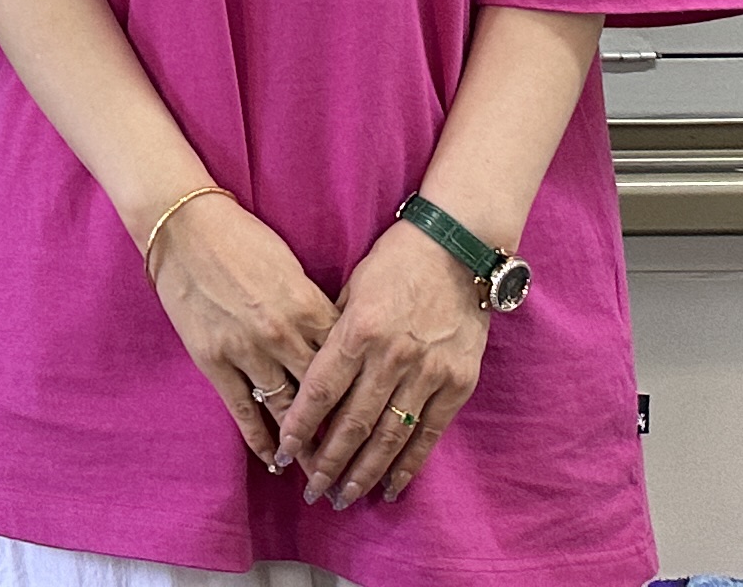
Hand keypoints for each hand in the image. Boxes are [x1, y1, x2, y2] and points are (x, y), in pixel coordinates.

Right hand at [144, 194, 339, 469]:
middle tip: (357, 465)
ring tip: (320, 476)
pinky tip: (273, 461)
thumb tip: (333, 343)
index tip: (378, 423)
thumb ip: (313, 308)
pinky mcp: (214, 360)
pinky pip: (243, 410)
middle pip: (323, 396)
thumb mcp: (290, 267)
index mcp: (308, 306)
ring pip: (285, 410)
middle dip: (342, 434)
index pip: (346, 362)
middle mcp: (283, 334)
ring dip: (304, 447)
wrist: (182, 226)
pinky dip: (260, 439)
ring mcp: (247, 350)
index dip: (362, 396)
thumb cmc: (241, 238)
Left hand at [276, 217, 487, 509]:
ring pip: (390, 434)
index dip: (300, 426)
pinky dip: (410, 463)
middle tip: (313, 490)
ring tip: (346, 495)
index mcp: (358, 329)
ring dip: (366, 471)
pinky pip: (429, 432)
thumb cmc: (395, 262)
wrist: (458, 248)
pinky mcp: (457, 382)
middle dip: (329, 461)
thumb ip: (333, 333)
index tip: (284, 453)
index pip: (320, 390)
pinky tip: (393, 486)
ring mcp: (428, 372)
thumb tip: (308, 374)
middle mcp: (391, 356)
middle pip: (353, 422)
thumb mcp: (352, 288)